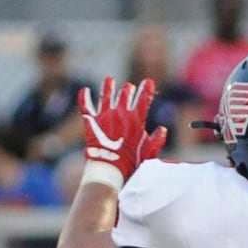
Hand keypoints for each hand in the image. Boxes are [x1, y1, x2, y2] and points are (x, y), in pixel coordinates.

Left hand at [79, 76, 166, 190]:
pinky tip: (85, 90)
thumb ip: (157, 139)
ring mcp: (104, 115)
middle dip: (128, 89)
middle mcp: (120, 113)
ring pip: (106, 95)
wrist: (110, 167)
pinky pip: (86, 105)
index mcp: (136, 118)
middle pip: (125, 95)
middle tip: (129, 87)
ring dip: (108, 86)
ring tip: (109, 80)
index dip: (147, 89)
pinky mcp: (91, 121)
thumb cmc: (132, 161)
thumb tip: (162, 129)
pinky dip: (84, 97)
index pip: (144, 99)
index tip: (149, 82)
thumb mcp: (150, 151)